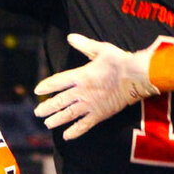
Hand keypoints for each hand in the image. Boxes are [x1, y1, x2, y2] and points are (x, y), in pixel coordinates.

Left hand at [33, 34, 159, 139]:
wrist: (136, 76)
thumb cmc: (119, 61)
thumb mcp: (101, 49)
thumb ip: (84, 45)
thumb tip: (70, 37)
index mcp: (81, 75)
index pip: (57, 81)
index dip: (46, 86)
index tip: (38, 90)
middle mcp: (82, 91)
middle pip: (60, 101)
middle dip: (47, 107)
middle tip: (37, 112)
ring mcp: (90, 104)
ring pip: (69, 115)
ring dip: (57, 120)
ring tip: (47, 124)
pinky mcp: (100, 114)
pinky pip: (84, 125)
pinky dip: (75, 131)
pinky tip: (67, 136)